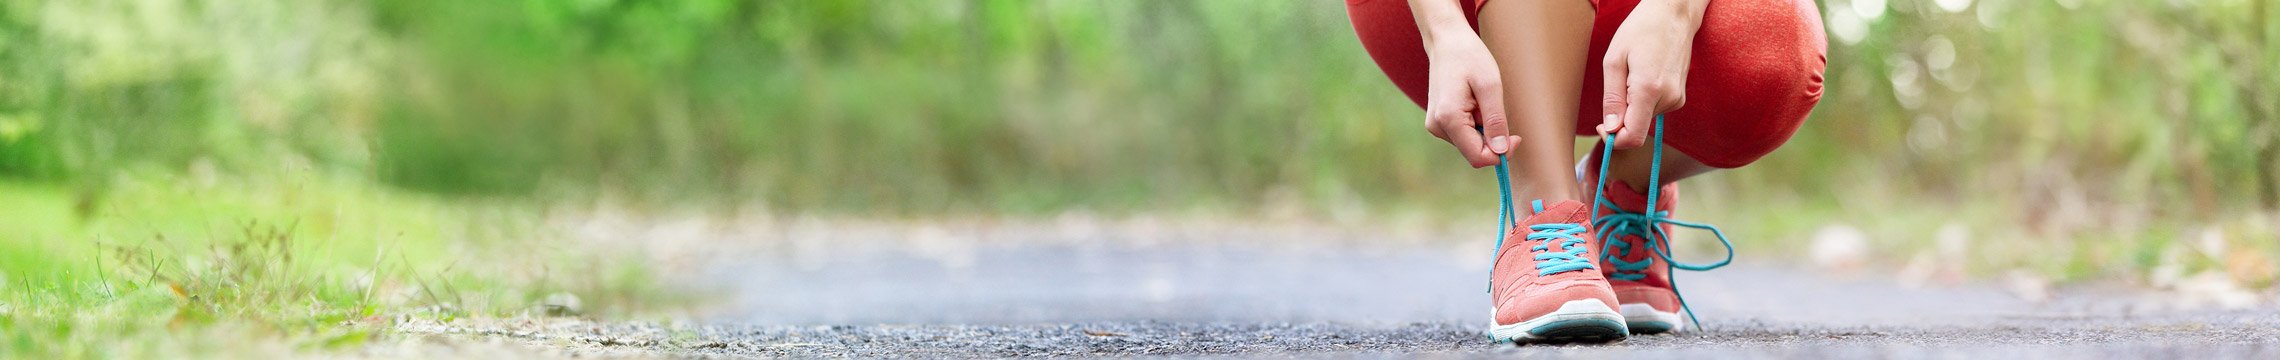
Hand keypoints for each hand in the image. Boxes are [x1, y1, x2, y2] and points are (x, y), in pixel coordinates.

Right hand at [1421, 29, 1520, 167]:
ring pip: (1470, 144)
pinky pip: (1463, 135)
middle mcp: (1437, 126)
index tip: (1516, 137)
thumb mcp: (1490, 86)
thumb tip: (1501, 150)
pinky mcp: (1438, 122)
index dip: (1501, 153)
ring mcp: (1435, 125)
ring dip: (1484, 129)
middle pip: (1474, 152)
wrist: (1446, 41)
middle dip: (1492, 138)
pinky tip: (1473, 102)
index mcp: (1448, 118)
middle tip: (1497, 109)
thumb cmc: (1469, 57)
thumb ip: (1496, 120)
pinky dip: (1475, 124)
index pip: (1478, 157)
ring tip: (1481, 100)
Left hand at [1596, 0, 1707, 148]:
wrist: (1674, 14)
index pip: (1633, 137)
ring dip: (1632, 104)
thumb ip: (1612, 98)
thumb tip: (1610, 129)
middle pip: (1638, 128)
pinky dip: (1643, 100)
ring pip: (1644, 118)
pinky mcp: (1680, 97)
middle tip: (1617, 84)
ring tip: (1633, 73)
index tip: (1602, 126)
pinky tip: (1644, 74)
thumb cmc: (1640, 30)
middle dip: (1621, 116)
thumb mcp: (1614, 61)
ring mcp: (1677, 98)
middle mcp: (1668, 99)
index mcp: (1649, 90)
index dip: (1614, 139)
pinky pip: (1654, 109)